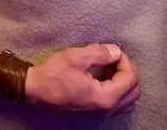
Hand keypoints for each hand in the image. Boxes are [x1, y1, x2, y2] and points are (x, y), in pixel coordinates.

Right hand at [25, 44, 139, 115]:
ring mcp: (99, 114)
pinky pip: (116, 105)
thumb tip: (116, 51)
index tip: (113, 52)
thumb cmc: (52, 74)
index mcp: (104, 98)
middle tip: (114, 60)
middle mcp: (105, 110)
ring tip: (109, 70)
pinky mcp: (92, 113)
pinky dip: (116, 91)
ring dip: (123, 83)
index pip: (130, 79)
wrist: (32, 90)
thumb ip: (101, 53)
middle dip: (127, 72)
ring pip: (127, 102)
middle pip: (133, 92)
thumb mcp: (77, 57)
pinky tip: (102, 79)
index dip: (125, 61)